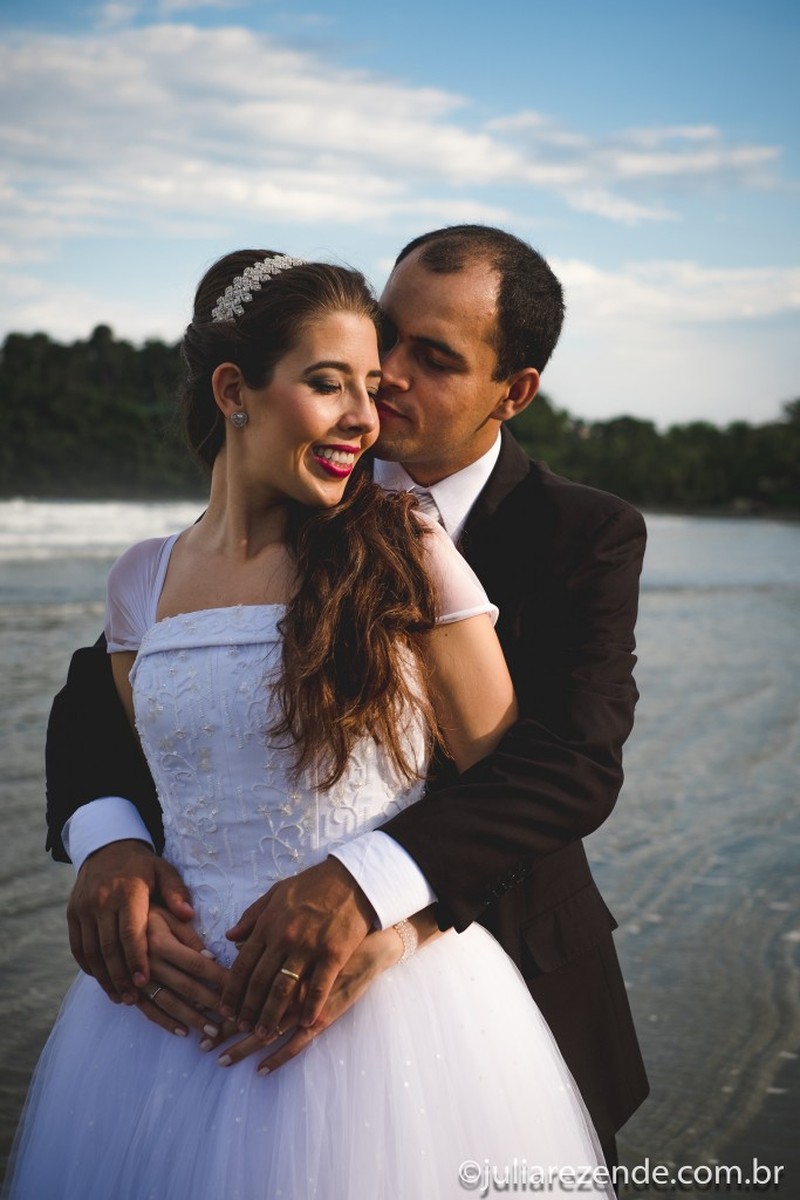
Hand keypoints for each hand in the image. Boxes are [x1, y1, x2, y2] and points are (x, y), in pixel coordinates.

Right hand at [67, 839, 193, 1002]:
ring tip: (119, 996)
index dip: (136, 959)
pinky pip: (77, 946)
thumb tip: (189, 916)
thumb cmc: (143, 866)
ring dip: (104, 977)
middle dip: (120, 976)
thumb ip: (176, 893)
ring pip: (91, 950)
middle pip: (109, 947)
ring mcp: (83, 908)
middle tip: (131, 999)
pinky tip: (101, 980)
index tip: (144, 981)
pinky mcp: (72, 914)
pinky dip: (88, 966)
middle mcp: (102, 900)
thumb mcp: (164, 871)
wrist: (106, 847)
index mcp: (127, 891)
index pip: (130, 932)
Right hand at [134, 907, 229, 1038]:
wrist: (109, 918)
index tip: (237, 988)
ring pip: (169, 1003)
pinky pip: (148, 1011)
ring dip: (192, 1018)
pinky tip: (183, 1032)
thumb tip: (210, 956)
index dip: (218, 977)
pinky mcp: (128, 990)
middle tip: (231, 1018)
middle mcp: (148, 964)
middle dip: (210, 1004)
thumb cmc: (147, 911)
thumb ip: (188, 934)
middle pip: (186, 987)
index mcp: (160, 943)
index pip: (197, 963)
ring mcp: (137, 981)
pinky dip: (166, 1022)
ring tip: (213, 1032)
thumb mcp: (168, 913)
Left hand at [219, 857, 375, 1036]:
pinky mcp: (333, 953)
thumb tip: (230, 937)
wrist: (352, 878)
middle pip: (259, 982)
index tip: (225, 1010)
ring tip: (264, 1034)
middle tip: (241, 1029)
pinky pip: (318, 987)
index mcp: (268, 925)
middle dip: (248, 1009)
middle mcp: (284, 938)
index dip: (232, 990)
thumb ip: (252, 916)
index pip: (243, 965)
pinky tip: (304, 1022)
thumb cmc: (314, 885)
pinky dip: (310, 1007)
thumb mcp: (277, 893)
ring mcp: (309, 947)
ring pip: (283, 990)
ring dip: (271, 1015)